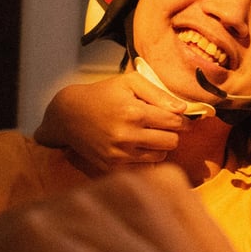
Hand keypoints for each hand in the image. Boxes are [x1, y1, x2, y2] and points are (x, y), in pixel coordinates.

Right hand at [35, 72, 190, 169]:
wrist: (68, 116)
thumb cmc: (102, 95)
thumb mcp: (129, 83)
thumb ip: (158, 93)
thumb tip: (182, 108)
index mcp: (134, 112)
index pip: (175, 122)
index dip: (182, 120)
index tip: (180, 118)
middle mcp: (128, 136)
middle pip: (171, 142)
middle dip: (172, 133)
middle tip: (164, 126)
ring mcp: (119, 154)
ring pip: (161, 156)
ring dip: (160, 146)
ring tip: (149, 135)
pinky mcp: (112, 167)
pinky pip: (145, 169)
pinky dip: (147, 158)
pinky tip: (139, 147)